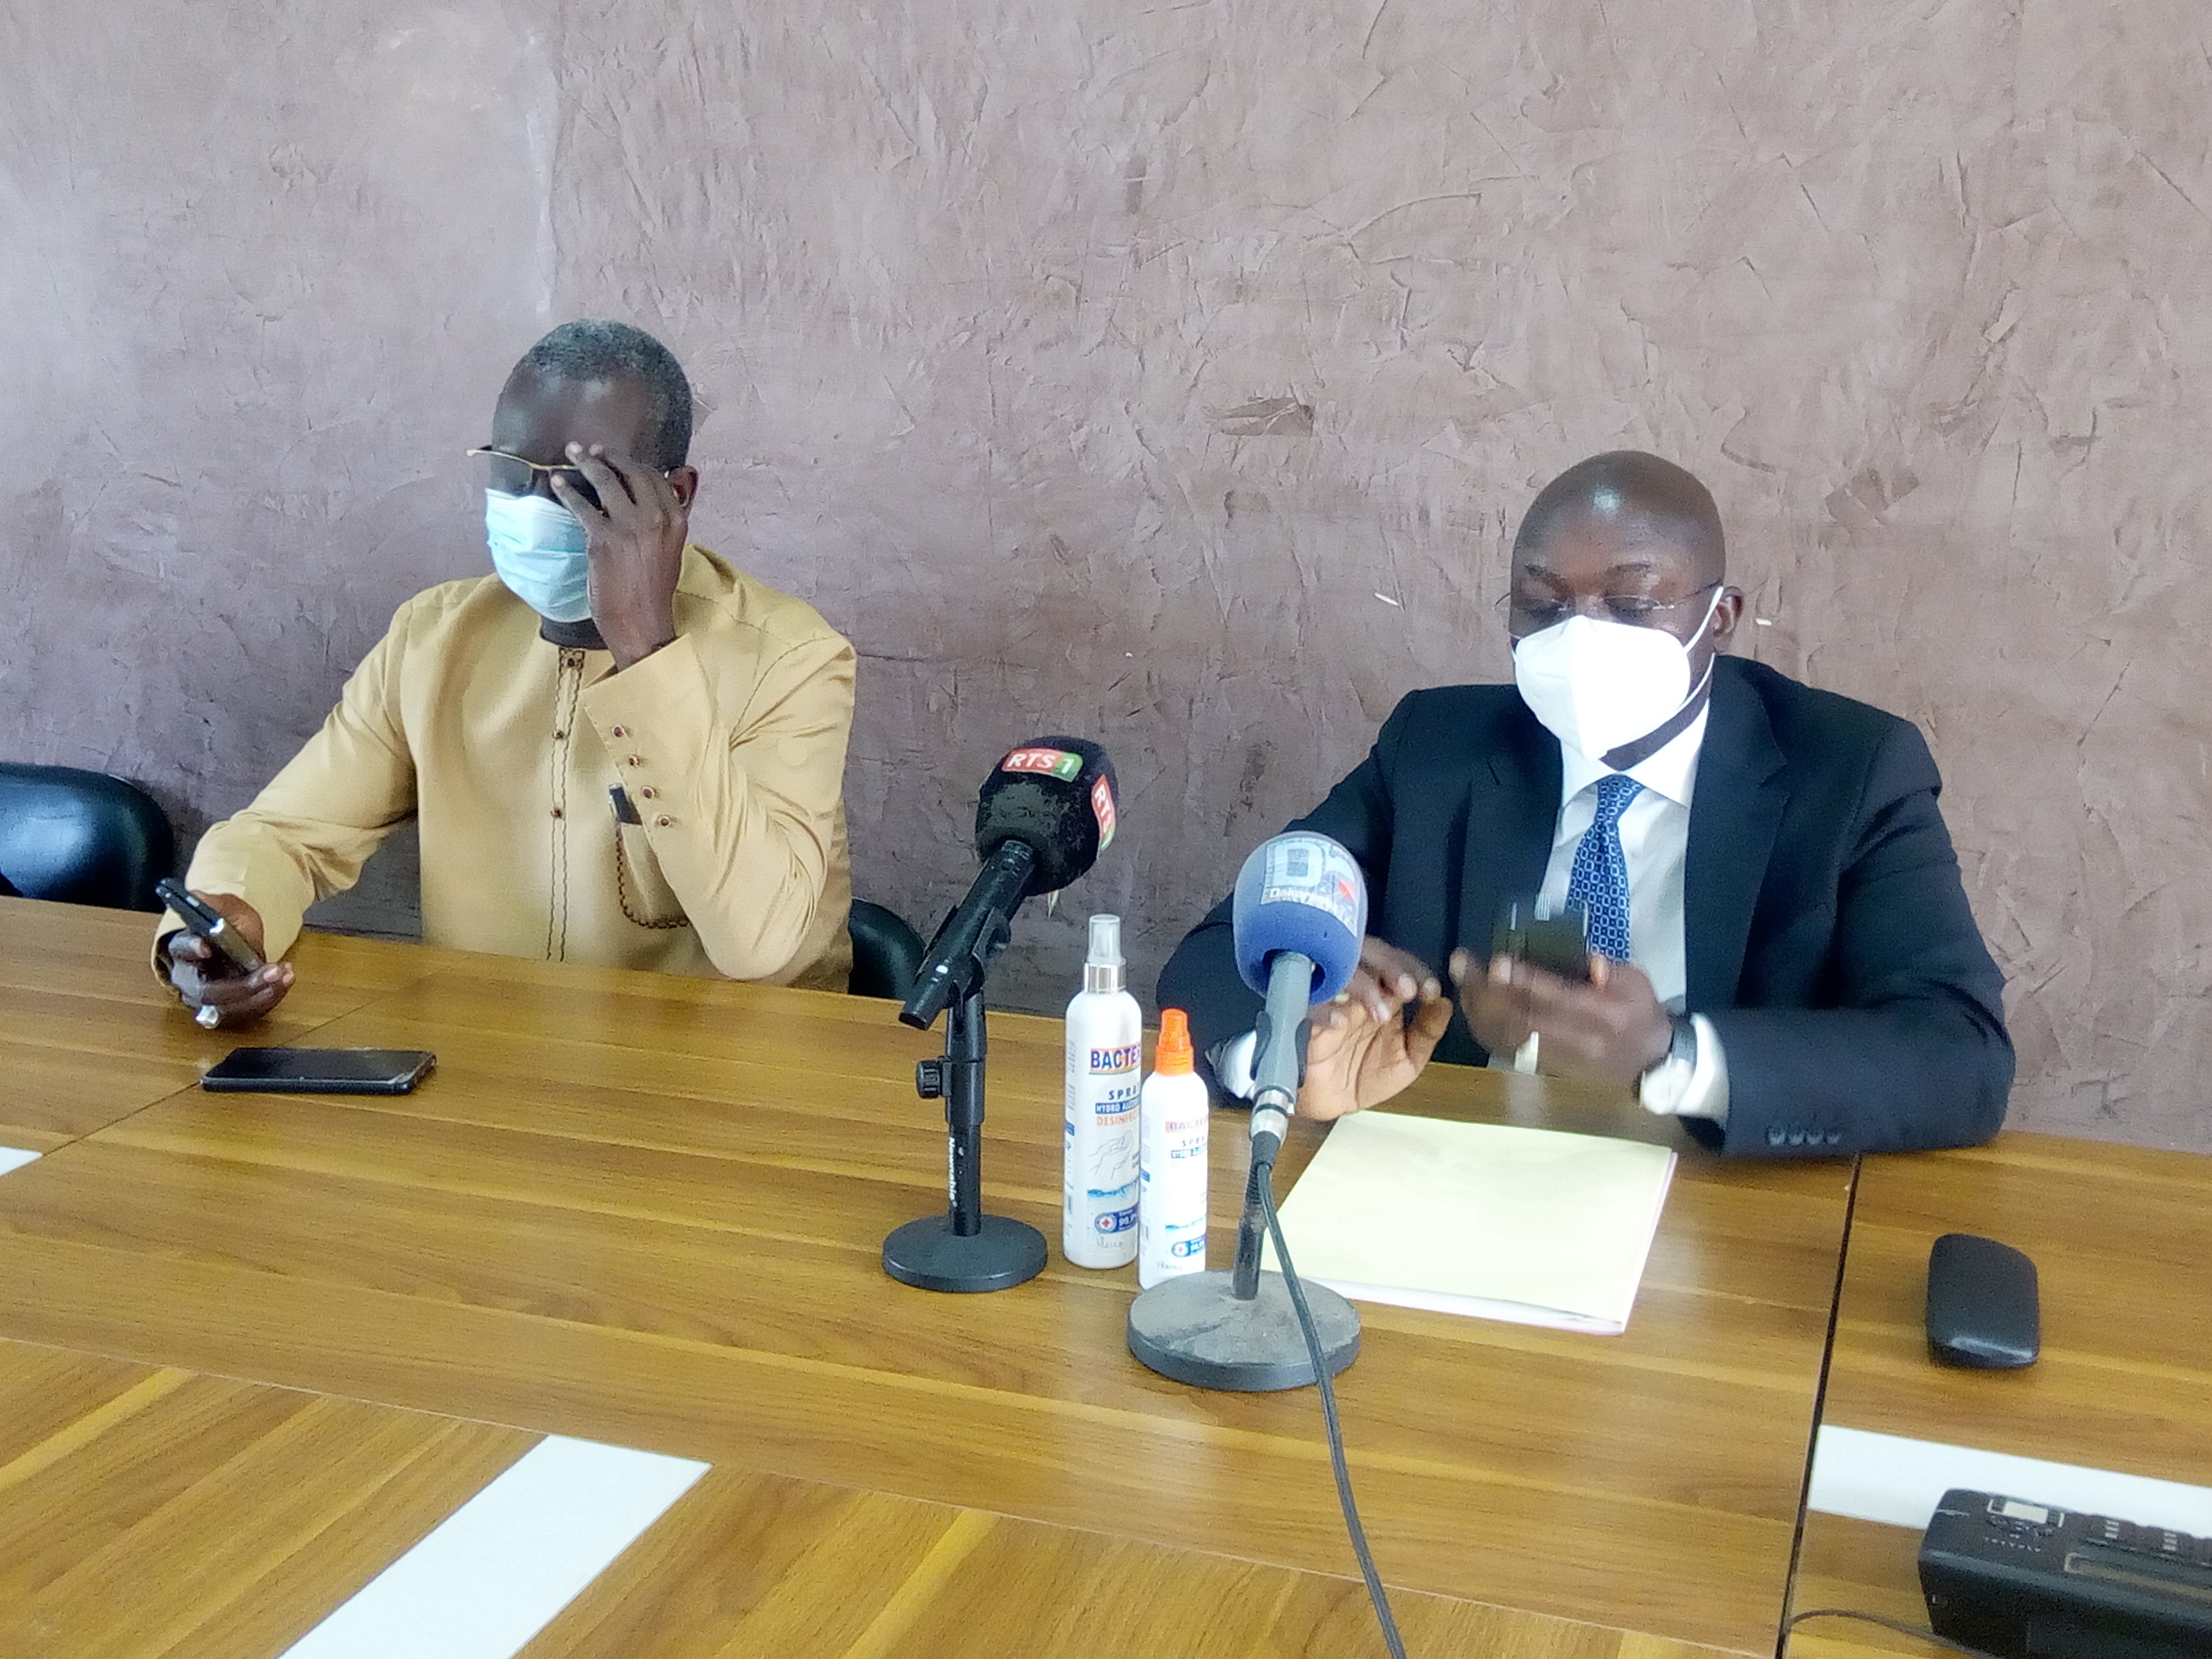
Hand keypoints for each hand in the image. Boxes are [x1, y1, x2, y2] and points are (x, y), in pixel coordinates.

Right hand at [165, 893, 291, 1026]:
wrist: (233, 940)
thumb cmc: (225, 923)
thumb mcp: (224, 907)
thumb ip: (214, 904)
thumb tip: (198, 896)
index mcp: (182, 948)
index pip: (182, 951)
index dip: (192, 949)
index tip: (205, 946)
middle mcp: (188, 979)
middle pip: (207, 992)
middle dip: (242, 986)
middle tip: (272, 971)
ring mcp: (205, 1000)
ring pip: (228, 1010)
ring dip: (260, 997)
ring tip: (284, 975)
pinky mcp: (225, 1010)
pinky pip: (245, 1014)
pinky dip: (268, 1000)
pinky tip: (284, 981)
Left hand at [549, 443, 689, 670]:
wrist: (642, 623)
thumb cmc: (653, 593)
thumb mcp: (669, 552)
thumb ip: (661, 525)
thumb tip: (646, 505)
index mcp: (676, 520)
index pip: (656, 478)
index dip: (634, 463)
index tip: (617, 458)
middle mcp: (656, 518)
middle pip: (632, 472)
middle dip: (609, 456)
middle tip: (592, 450)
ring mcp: (629, 527)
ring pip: (606, 481)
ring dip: (587, 463)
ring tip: (573, 454)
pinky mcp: (603, 539)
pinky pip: (581, 505)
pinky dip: (566, 491)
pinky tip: (556, 483)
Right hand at [1296, 937, 1455, 1121]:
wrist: (1329, 1103)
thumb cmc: (1366, 1075)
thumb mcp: (1406, 1059)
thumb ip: (1426, 1032)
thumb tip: (1444, 1003)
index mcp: (1383, 993)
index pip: (1400, 965)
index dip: (1416, 972)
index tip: (1430, 991)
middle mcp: (1357, 989)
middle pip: (1370, 957)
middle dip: (1391, 968)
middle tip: (1406, 989)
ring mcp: (1329, 1001)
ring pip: (1342, 974)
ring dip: (1363, 988)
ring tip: (1380, 1013)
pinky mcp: (1303, 1021)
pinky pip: (1310, 1008)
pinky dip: (1325, 1013)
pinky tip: (1339, 1023)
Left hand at [1452, 948, 1671, 1091]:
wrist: (1650, 1063)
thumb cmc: (1642, 1012)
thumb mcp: (1639, 983)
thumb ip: (1613, 971)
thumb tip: (1590, 960)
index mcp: (1603, 1015)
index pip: (1557, 998)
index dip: (1524, 981)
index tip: (1496, 962)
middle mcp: (1577, 1039)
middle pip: (1523, 1018)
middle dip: (1487, 991)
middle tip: (1462, 964)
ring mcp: (1559, 1057)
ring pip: (1509, 1036)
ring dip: (1479, 1009)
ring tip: (1461, 980)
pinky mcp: (1547, 1066)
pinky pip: (1508, 1048)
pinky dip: (1485, 1028)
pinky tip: (1471, 1006)